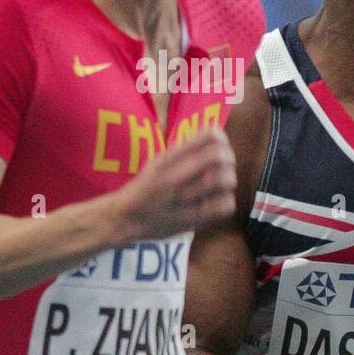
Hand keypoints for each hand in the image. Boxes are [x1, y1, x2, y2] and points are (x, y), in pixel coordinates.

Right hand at [110, 127, 235, 241]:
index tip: (219, 147)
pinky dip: (226, 202)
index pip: (209, 135)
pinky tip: (217, 202)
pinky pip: (223, 207)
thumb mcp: (158, 161)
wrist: (124, 218)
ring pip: (224, 181)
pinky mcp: (191, 219)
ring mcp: (184, 198)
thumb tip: (215, 136)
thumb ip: (184, 149)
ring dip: (228, 181)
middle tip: (224, 167)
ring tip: (221, 185)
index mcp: (170, 157)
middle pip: (220, 156)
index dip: (221, 139)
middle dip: (229, 160)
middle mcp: (177, 174)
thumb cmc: (145, 188)